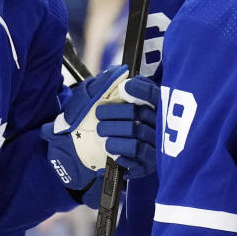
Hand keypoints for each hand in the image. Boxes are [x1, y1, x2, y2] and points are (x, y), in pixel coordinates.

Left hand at [42, 65, 158, 206]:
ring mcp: (154, 144)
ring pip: (137, 133)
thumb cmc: (94, 121)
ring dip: (115, 132)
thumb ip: (107, 82)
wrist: (80, 152)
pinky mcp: (147, 163)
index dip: (141, 90)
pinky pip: (138, 155)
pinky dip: (122, 151)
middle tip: (99, 117)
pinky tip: (111, 149)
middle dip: (115, 114)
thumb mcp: (94, 96)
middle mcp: (156, 123)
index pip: (153, 93)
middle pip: (140, 114)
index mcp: (148, 105)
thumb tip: (121, 72)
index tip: (124, 89)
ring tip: (102, 134)